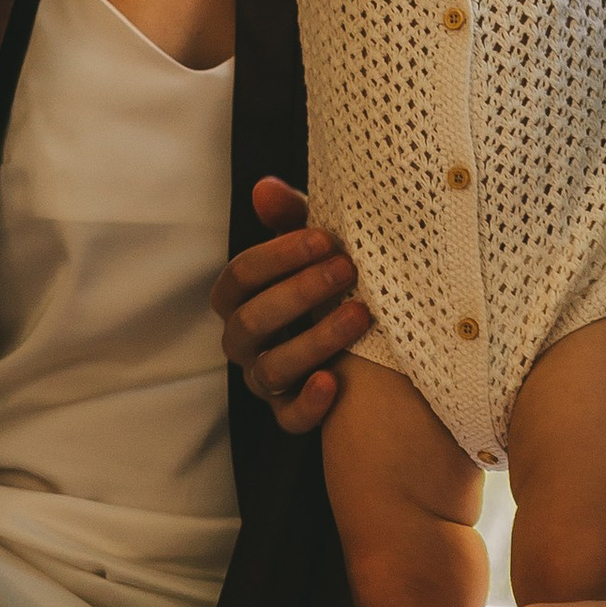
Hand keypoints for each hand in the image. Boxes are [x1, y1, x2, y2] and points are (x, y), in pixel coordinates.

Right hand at [209, 177, 370, 432]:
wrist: (366, 340)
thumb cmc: (330, 282)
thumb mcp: (315, 249)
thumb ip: (290, 219)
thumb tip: (264, 187)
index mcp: (240, 298)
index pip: (239, 277)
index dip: (277, 256)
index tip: (325, 238)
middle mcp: (243, 341)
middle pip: (251, 321)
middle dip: (299, 293)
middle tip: (347, 270)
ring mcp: (265, 380)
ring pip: (271, 369)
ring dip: (315, 340)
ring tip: (360, 315)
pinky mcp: (290, 413)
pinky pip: (289, 419)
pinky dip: (309, 403)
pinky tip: (335, 381)